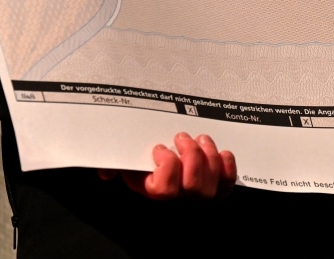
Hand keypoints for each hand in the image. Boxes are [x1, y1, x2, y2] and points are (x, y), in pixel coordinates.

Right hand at [98, 132, 236, 199]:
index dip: (167, 165)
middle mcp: (178, 196)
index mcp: (154, 189)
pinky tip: (221, 152)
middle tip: (183, 137)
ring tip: (201, 139)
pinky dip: (228, 167)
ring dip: (209, 157)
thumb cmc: (147, 159)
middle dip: (192, 156)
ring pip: (211, 186)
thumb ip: (114, 163)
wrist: (169, 158)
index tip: (161, 148)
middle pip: (193, 187)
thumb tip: (106, 171)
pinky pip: (227, 184)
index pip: (164, 189)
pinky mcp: (217, 186)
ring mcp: (199, 193)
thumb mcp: (128, 159)